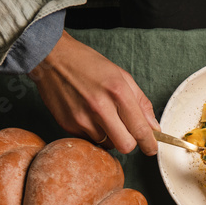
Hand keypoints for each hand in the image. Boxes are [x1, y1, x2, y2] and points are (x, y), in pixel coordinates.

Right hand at [29, 31, 159, 155]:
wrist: (51, 56)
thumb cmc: (88, 64)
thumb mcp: (122, 76)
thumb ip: (141, 103)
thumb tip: (154, 128)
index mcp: (118, 93)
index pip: (141, 131)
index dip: (150, 144)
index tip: (152, 147)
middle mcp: (100, 108)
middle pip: (125, 146)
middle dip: (131, 142)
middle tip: (128, 132)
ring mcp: (82, 118)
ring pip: (107, 144)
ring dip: (111, 136)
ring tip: (103, 115)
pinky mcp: (67, 125)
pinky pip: (90, 139)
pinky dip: (94, 132)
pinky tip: (88, 114)